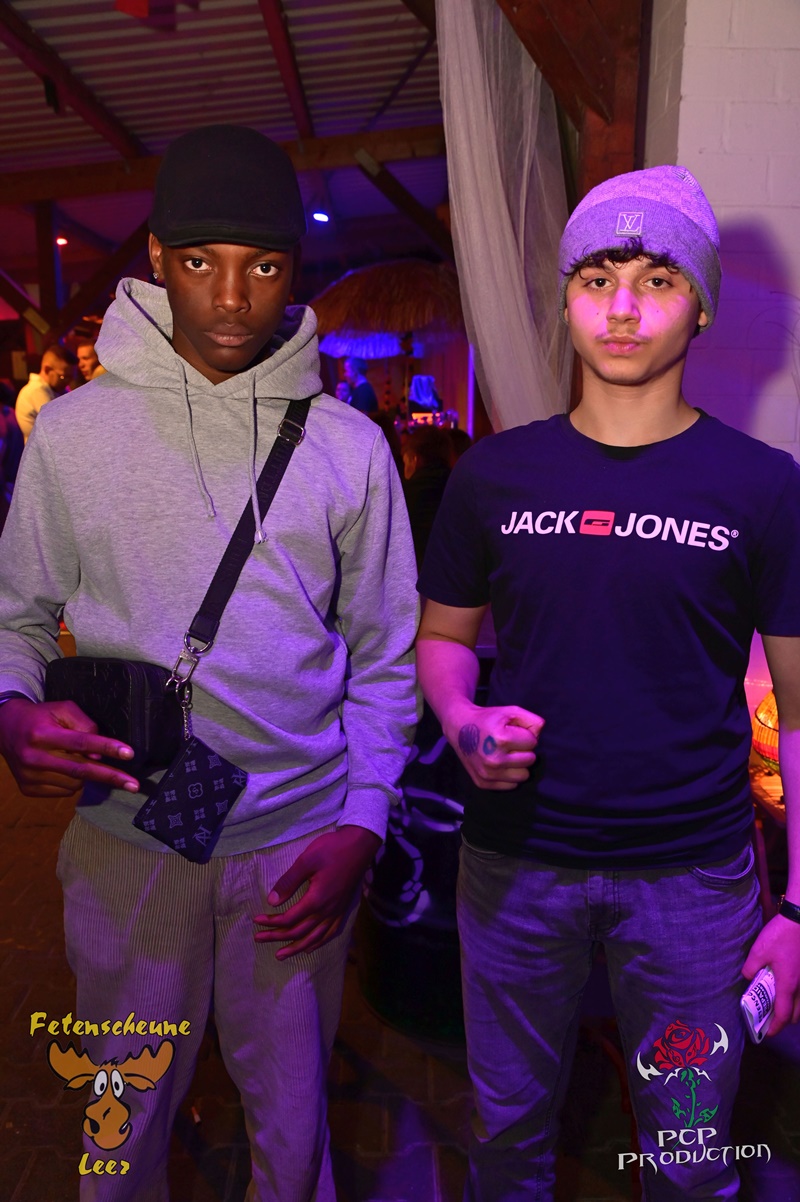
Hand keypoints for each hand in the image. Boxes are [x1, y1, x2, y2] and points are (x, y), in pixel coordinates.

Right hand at [0, 698, 138, 797]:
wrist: (5, 729)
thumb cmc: (40, 717)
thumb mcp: (62, 709)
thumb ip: (84, 725)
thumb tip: (100, 754)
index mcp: (41, 734)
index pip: (80, 742)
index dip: (107, 747)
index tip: (129, 754)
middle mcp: (33, 758)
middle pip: (81, 769)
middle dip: (110, 776)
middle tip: (133, 784)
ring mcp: (29, 776)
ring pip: (74, 782)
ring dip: (86, 774)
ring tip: (77, 758)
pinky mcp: (28, 789)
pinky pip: (64, 791)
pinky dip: (73, 782)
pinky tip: (64, 768)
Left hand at [253, 825, 381, 958]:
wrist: (360, 845)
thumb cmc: (332, 849)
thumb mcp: (307, 860)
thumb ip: (289, 881)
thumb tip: (272, 901)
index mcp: (317, 900)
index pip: (289, 919)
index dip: (271, 922)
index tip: (256, 920)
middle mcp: (328, 911)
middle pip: (299, 932)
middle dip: (277, 937)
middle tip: (259, 938)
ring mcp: (337, 912)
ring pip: (314, 938)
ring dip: (296, 948)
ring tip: (281, 955)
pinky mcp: (343, 909)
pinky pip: (331, 933)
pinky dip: (318, 943)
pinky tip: (310, 947)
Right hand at [445, 703, 543, 790]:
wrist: (459, 728)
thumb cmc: (488, 719)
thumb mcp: (510, 711)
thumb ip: (532, 720)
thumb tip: (539, 736)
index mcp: (500, 739)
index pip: (533, 742)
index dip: (525, 735)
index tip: (512, 732)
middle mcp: (493, 759)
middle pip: (530, 760)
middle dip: (523, 750)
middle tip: (510, 744)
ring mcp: (487, 774)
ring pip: (524, 775)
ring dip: (518, 765)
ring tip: (506, 754)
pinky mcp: (483, 783)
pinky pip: (512, 785)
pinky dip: (509, 775)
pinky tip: (500, 764)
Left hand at [742, 914, 799, 1034]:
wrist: (799, 921)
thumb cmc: (780, 936)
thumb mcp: (758, 951)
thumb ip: (750, 968)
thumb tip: (748, 978)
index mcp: (788, 985)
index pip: (783, 1015)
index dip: (775, 1027)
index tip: (767, 1032)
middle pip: (795, 1014)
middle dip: (783, 1020)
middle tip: (769, 1017)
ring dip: (791, 1009)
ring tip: (777, 1003)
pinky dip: (796, 998)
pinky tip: (786, 987)